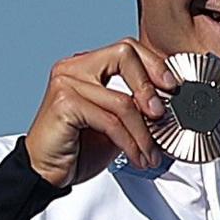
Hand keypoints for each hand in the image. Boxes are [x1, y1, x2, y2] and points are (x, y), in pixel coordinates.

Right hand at [24, 38, 176, 184]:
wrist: (46, 171)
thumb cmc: (79, 147)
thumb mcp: (117, 123)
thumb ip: (138, 107)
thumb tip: (169, 104)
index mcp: (87, 65)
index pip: (127, 49)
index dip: (154, 64)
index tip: (172, 87)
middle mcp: (74, 67)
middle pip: (124, 56)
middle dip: (149, 87)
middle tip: (161, 116)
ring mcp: (66, 83)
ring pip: (123, 101)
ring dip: (143, 133)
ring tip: (150, 153)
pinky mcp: (64, 104)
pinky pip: (110, 121)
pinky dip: (129, 142)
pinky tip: (137, 157)